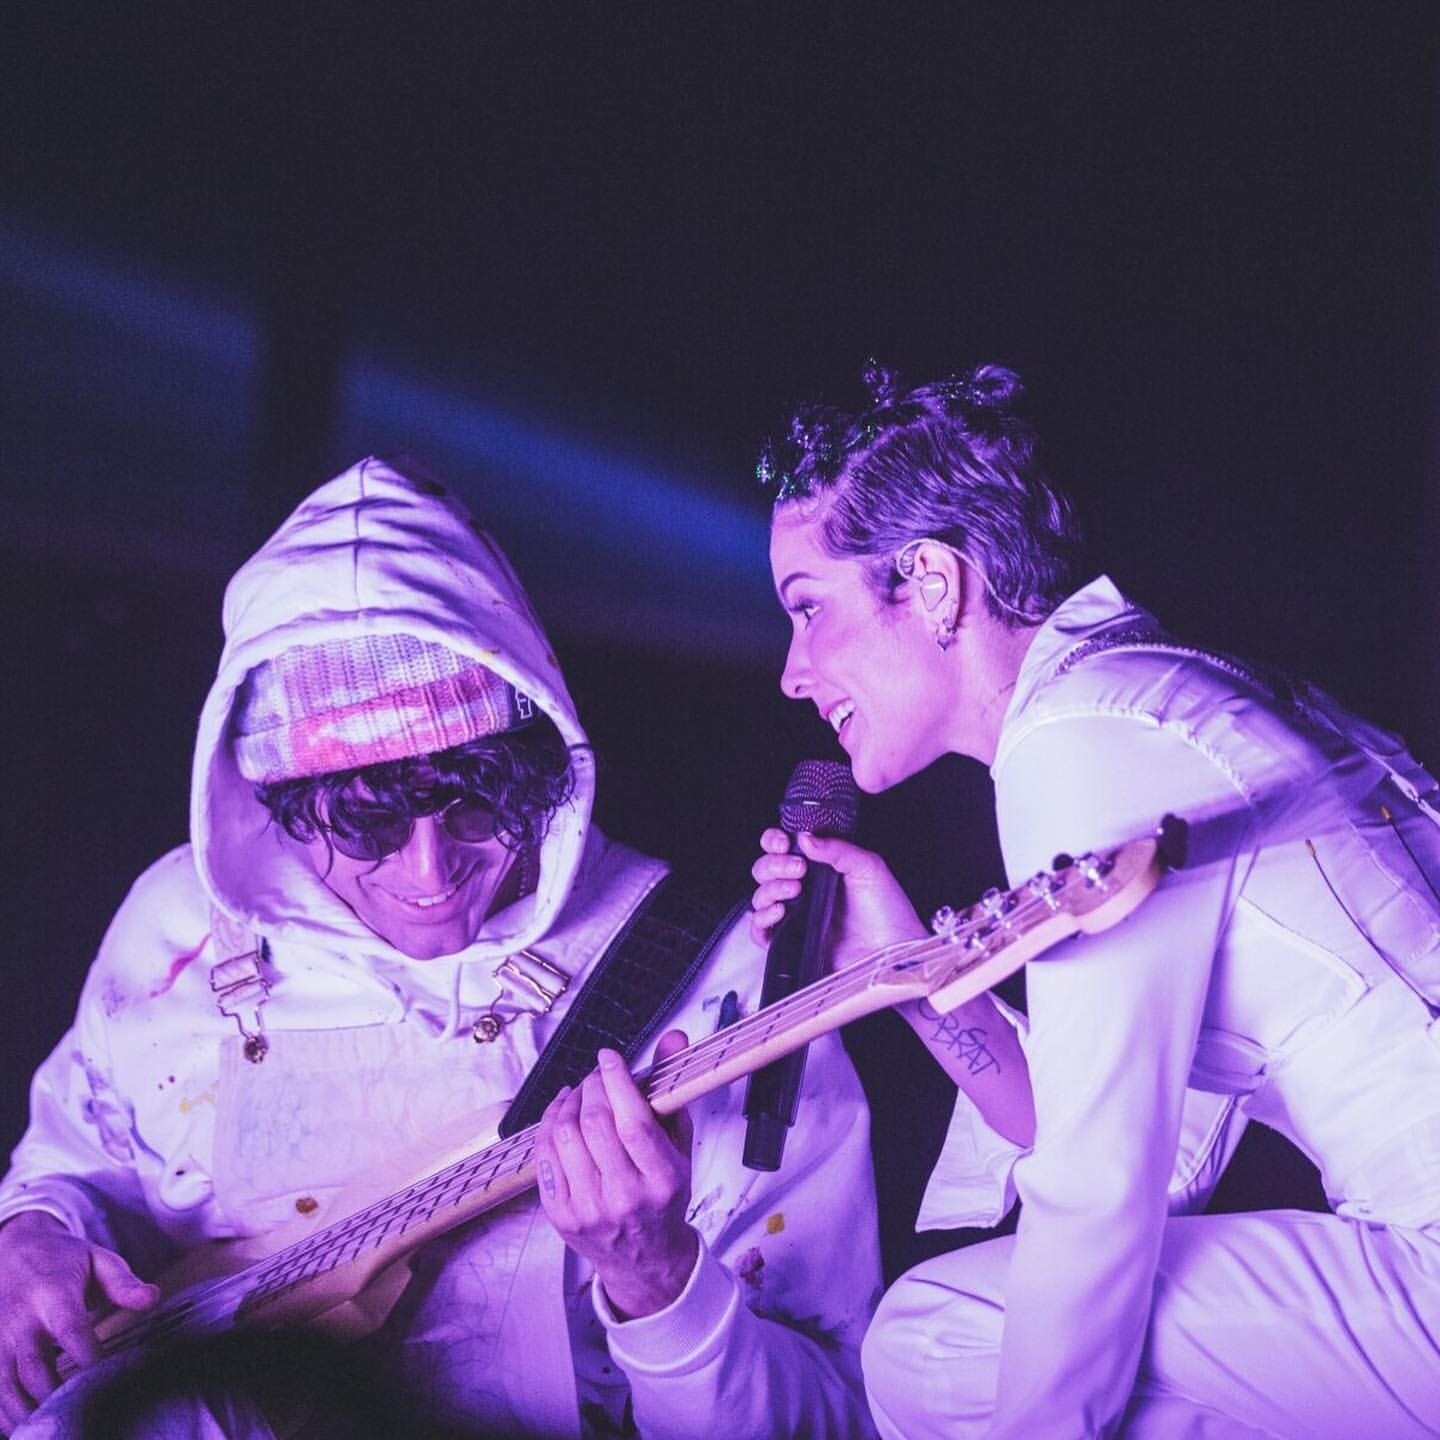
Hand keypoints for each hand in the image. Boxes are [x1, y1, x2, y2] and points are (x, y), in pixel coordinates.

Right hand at [0, 1210, 157, 1431]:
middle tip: (82, 1416)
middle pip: (35, 1368)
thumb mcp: (99, 1260)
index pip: (71, 1332)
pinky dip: (3, 1412)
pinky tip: (24, 1428)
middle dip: (55, 1396)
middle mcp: (21, 1320)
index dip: (89, 1358)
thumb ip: (124, 1283)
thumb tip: (153, 1299)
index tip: (110, 1380)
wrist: (16, 1246)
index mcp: (53, 1295)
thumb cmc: (67, 1259)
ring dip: (26, 1412)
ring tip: (51, 1431)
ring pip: (6, 1385)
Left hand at [535, 1033, 697, 1318]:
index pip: (634, 1122)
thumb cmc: (663, 1195)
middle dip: (591, 1086)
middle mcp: (625, 1197)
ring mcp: (588, 1209)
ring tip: (579, 1091)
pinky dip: (549, 1125)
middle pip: (596, 1124)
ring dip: (568, 1102)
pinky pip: (544, 1157)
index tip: (609, 1057)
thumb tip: (674, 1036)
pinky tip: (561, 1112)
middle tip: (596, 1074)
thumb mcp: (680, 1145)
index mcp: (662, 1180)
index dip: (617, 1082)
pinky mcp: (560, 1215)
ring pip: (565, 1137)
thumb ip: (672, 1088)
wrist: (645, 1259)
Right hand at [749, 827, 926, 965]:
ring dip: (770, 888)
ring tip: (795, 889)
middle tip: (797, 868)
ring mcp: (797, 916)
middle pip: (765, 870)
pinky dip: (762, 919)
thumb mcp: (868, 867)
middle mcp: (805, 890)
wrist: (894, 951)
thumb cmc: (889, 912)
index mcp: (820, 868)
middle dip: (774, 864)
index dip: (774, 841)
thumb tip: (805, 837)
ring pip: (760, 896)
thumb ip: (836, 848)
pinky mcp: (792, 942)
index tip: (782, 842)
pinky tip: (780, 912)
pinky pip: (761, 931)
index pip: (783, 848)